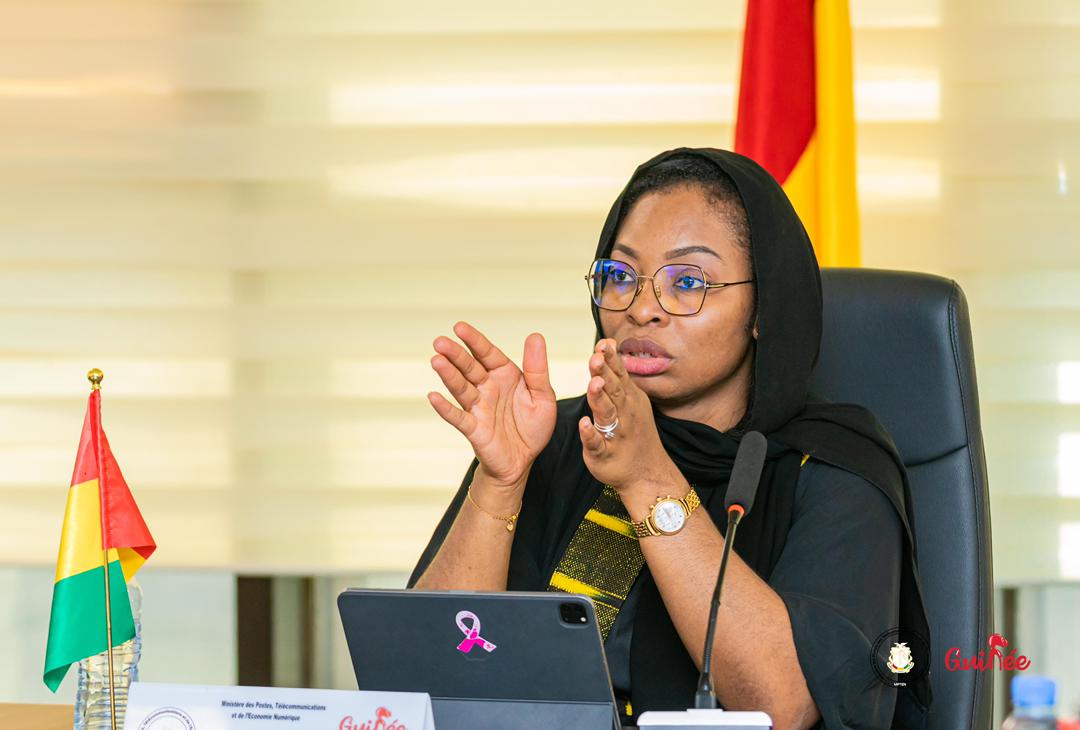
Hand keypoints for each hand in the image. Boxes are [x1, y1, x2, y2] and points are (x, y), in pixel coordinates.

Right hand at [428, 322, 556, 489]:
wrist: (523, 460)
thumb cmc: (532, 427)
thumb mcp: (543, 396)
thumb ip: (537, 369)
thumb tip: (535, 336)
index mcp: (504, 375)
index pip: (487, 353)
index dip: (474, 340)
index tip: (459, 327)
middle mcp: (488, 388)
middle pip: (469, 367)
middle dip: (455, 354)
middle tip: (440, 342)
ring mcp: (478, 407)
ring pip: (461, 388)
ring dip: (448, 375)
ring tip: (436, 361)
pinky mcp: (473, 429)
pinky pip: (458, 417)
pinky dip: (445, 408)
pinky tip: (433, 397)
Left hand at [578, 339, 683, 502]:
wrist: (648, 472)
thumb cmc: (635, 432)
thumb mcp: (631, 399)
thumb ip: (617, 373)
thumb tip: (608, 343)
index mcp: (628, 399)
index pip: (619, 374)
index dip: (611, 359)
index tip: (603, 343)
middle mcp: (624, 413)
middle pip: (613, 390)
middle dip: (605, 373)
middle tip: (595, 357)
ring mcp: (615, 434)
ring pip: (606, 414)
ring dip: (599, 399)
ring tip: (593, 385)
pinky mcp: (604, 454)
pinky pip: (596, 443)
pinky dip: (590, 435)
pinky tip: (583, 425)